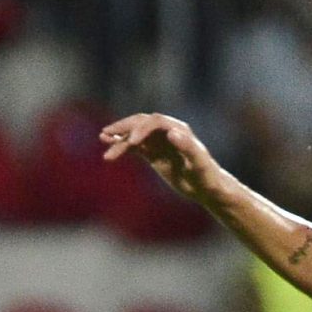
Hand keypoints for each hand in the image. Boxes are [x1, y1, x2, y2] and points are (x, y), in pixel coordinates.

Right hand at [100, 112, 223, 206]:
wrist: (208, 189)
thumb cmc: (208, 177)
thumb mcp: (199, 164)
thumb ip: (188, 147)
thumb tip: (172, 132)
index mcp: (179, 129)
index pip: (155, 122)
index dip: (142, 129)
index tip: (133, 142)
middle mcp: (167, 132)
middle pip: (141, 123)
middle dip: (124, 127)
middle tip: (107, 133)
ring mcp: (159, 142)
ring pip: (135, 135)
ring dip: (119, 137)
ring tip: (103, 139)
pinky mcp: (154, 153)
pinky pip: (135, 147)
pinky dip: (122, 146)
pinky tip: (109, 149)